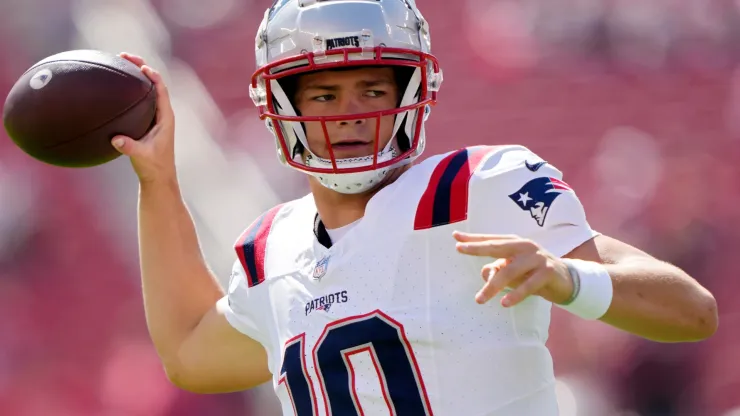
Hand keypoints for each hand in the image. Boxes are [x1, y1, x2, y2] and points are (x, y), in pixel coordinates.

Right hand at [111, 53, 176, 184]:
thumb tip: (116, 140)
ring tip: (119, 63)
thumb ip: (130, 148)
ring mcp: (154, 118)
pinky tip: (113, 88)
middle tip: (124, 55)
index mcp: (165, 118)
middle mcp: (162, 115)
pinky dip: (129, 91)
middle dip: (141, 68)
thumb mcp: (141, 157)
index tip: (142, 66)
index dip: (153, 76)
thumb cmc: (153, 168)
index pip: (161, 90)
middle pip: (153, 84)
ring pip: (146, 91)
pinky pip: (139, 101)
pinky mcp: (147, 123)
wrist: (158, 178)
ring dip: (135, 77)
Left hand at [453, 232, 573, 306]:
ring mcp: (537, 258)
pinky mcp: (547, 273)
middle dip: (478, 248)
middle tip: (459, 249)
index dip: (473, 238)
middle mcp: (525, 247)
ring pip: (510, 271)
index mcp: (515, 243)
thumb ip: (497, 269)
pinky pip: (528, 285)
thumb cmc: (533, 273)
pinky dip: (516, 294)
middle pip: (497, 247)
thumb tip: (484, 274)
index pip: (491, 240)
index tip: (455, 236)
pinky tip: (504, 303)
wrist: (566, 279)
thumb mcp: (513, 270)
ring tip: (480, 299)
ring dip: (493, 286)